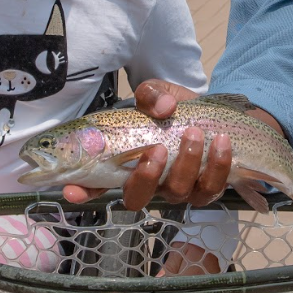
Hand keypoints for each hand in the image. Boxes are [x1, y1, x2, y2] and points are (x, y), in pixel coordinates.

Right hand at [62, 79, 231, 210]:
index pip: (95, 185)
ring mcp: (176, 190)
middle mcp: (148, 182)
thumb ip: (152, 95)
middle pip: (136, 198)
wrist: (216, 115)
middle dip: (146, 177)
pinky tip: (221, 142)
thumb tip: (163, 107)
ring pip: (176, 192)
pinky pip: (210, 188)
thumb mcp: (158, 94)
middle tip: (158, 149)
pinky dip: (217, 165)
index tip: (71, 191)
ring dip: (186, 163)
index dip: (82, 192)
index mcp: (125, 163)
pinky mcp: (206, 189)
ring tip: (195, 134)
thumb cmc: (176, 108)